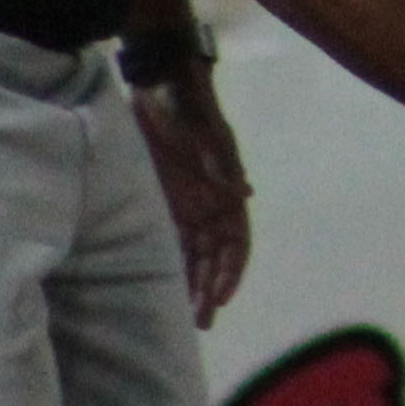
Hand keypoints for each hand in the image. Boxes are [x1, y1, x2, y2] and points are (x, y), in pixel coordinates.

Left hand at [132, 70, 253, 321]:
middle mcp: (210, 205)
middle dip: (210, 288)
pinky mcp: (163, 201)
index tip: (221, 296)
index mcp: (227, 192)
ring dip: (193, 284)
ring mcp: (187, 205)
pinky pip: (170, 241)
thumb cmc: (187, 107)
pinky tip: (166, 287)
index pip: (236, 241)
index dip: (231, 270)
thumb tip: (246, 194)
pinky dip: (172, 264)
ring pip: (194, 255)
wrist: (158, 84)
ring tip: (189, 316)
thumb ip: (221, 164)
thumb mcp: (205, 133)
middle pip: (214, 256)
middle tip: (201, 321)